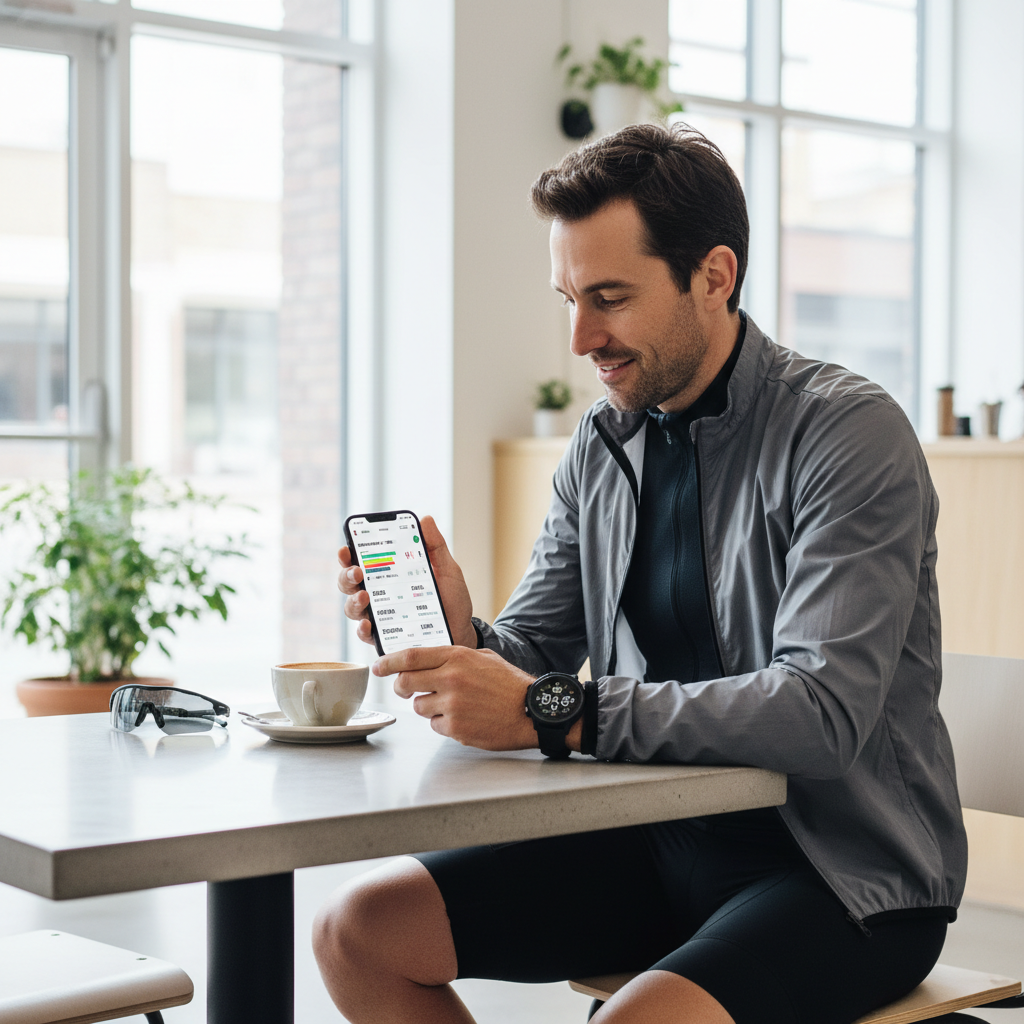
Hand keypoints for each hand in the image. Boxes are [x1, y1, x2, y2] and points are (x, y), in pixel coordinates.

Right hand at [337, 515, 476, 649]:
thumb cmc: (451, 600)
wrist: (462, 632)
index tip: (346, 549)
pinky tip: (369, 624)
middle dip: (347, 575)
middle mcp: (379, 594)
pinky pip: (366, 634)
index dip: (348, 554)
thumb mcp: (447, 570)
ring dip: (354, 601)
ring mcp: (379, 617)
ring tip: (365, 596)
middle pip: (349, 582)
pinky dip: (363, 629)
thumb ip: (435, 546)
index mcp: (389, 573)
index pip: (362, 560)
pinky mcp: (385, 638)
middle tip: (358, 571)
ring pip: (352, 608)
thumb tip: (425, 519)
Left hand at [374, 645, 537, 749]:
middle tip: (405, 690)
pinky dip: (443, 723)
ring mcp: (452, 705)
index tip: (378, 666)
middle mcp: (451, 679)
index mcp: (457, 657)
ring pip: (419, 707)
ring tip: (452, 705)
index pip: (411, 656)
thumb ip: (454, 658)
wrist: (531, 711)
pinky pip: (435, 725)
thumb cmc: (509, 685)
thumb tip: (428, 661)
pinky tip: (463, 719)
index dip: (389, 661)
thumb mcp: (483, 658)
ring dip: (428, 707)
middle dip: (400, 687)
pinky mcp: (456, 728)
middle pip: (405, 682)